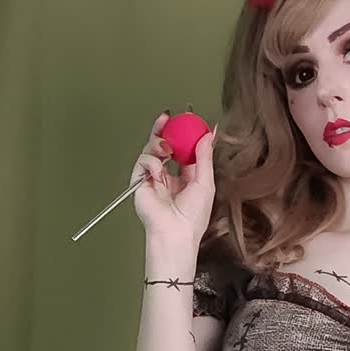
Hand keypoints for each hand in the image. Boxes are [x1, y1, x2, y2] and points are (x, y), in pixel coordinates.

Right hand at [130, 110, 216, 247]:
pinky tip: (159, 171)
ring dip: (158, 143)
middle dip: (164, 130)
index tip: (188, 121)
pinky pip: (143, 161)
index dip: (184, 134)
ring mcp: (153, 178)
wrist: (176, 232)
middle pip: (164, 145)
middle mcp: (168, 176)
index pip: (183, 150)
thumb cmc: (192, 218)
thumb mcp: (206, 182)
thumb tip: (209, 135)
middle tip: (167, 118)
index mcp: (185, 177)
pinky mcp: (140, 181)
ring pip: (151, 149)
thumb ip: (205, 157)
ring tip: (166, 148)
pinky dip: (151, 162)